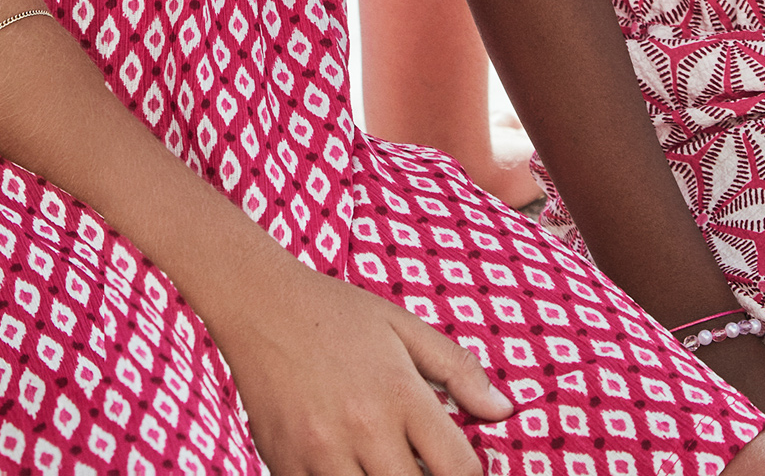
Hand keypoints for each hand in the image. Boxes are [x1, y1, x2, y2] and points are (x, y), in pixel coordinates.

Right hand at [213, 255, 512, 474]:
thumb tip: (504, 410)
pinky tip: (349, 464)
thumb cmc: (337, 314)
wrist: (260, 305)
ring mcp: (321, 453)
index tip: (462, 468)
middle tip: (421, 462)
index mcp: (399, 392)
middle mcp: (363, 427)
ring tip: (384, 462)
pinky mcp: (285, 466)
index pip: (458, 468)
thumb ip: (458, 370)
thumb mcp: (404, 327)